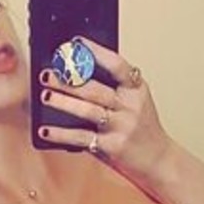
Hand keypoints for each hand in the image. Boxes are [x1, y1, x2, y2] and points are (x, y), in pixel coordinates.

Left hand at [35, 45, 174, 189]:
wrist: (159, 160)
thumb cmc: (142, 128)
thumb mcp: (136, 102)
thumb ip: (115, 88)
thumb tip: (77, 73)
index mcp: (136, 89)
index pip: (117, 65)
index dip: (96, 52)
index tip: (76, 43)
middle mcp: (130, 106)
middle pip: (95, 89)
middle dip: (68, 80)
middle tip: (48, 73)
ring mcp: (122, 126)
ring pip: (88, 110)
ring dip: (62, 102)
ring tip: (44, 96)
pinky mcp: (113, 146)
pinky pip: (82, 138)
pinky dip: (61, 134)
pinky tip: (46, 130)